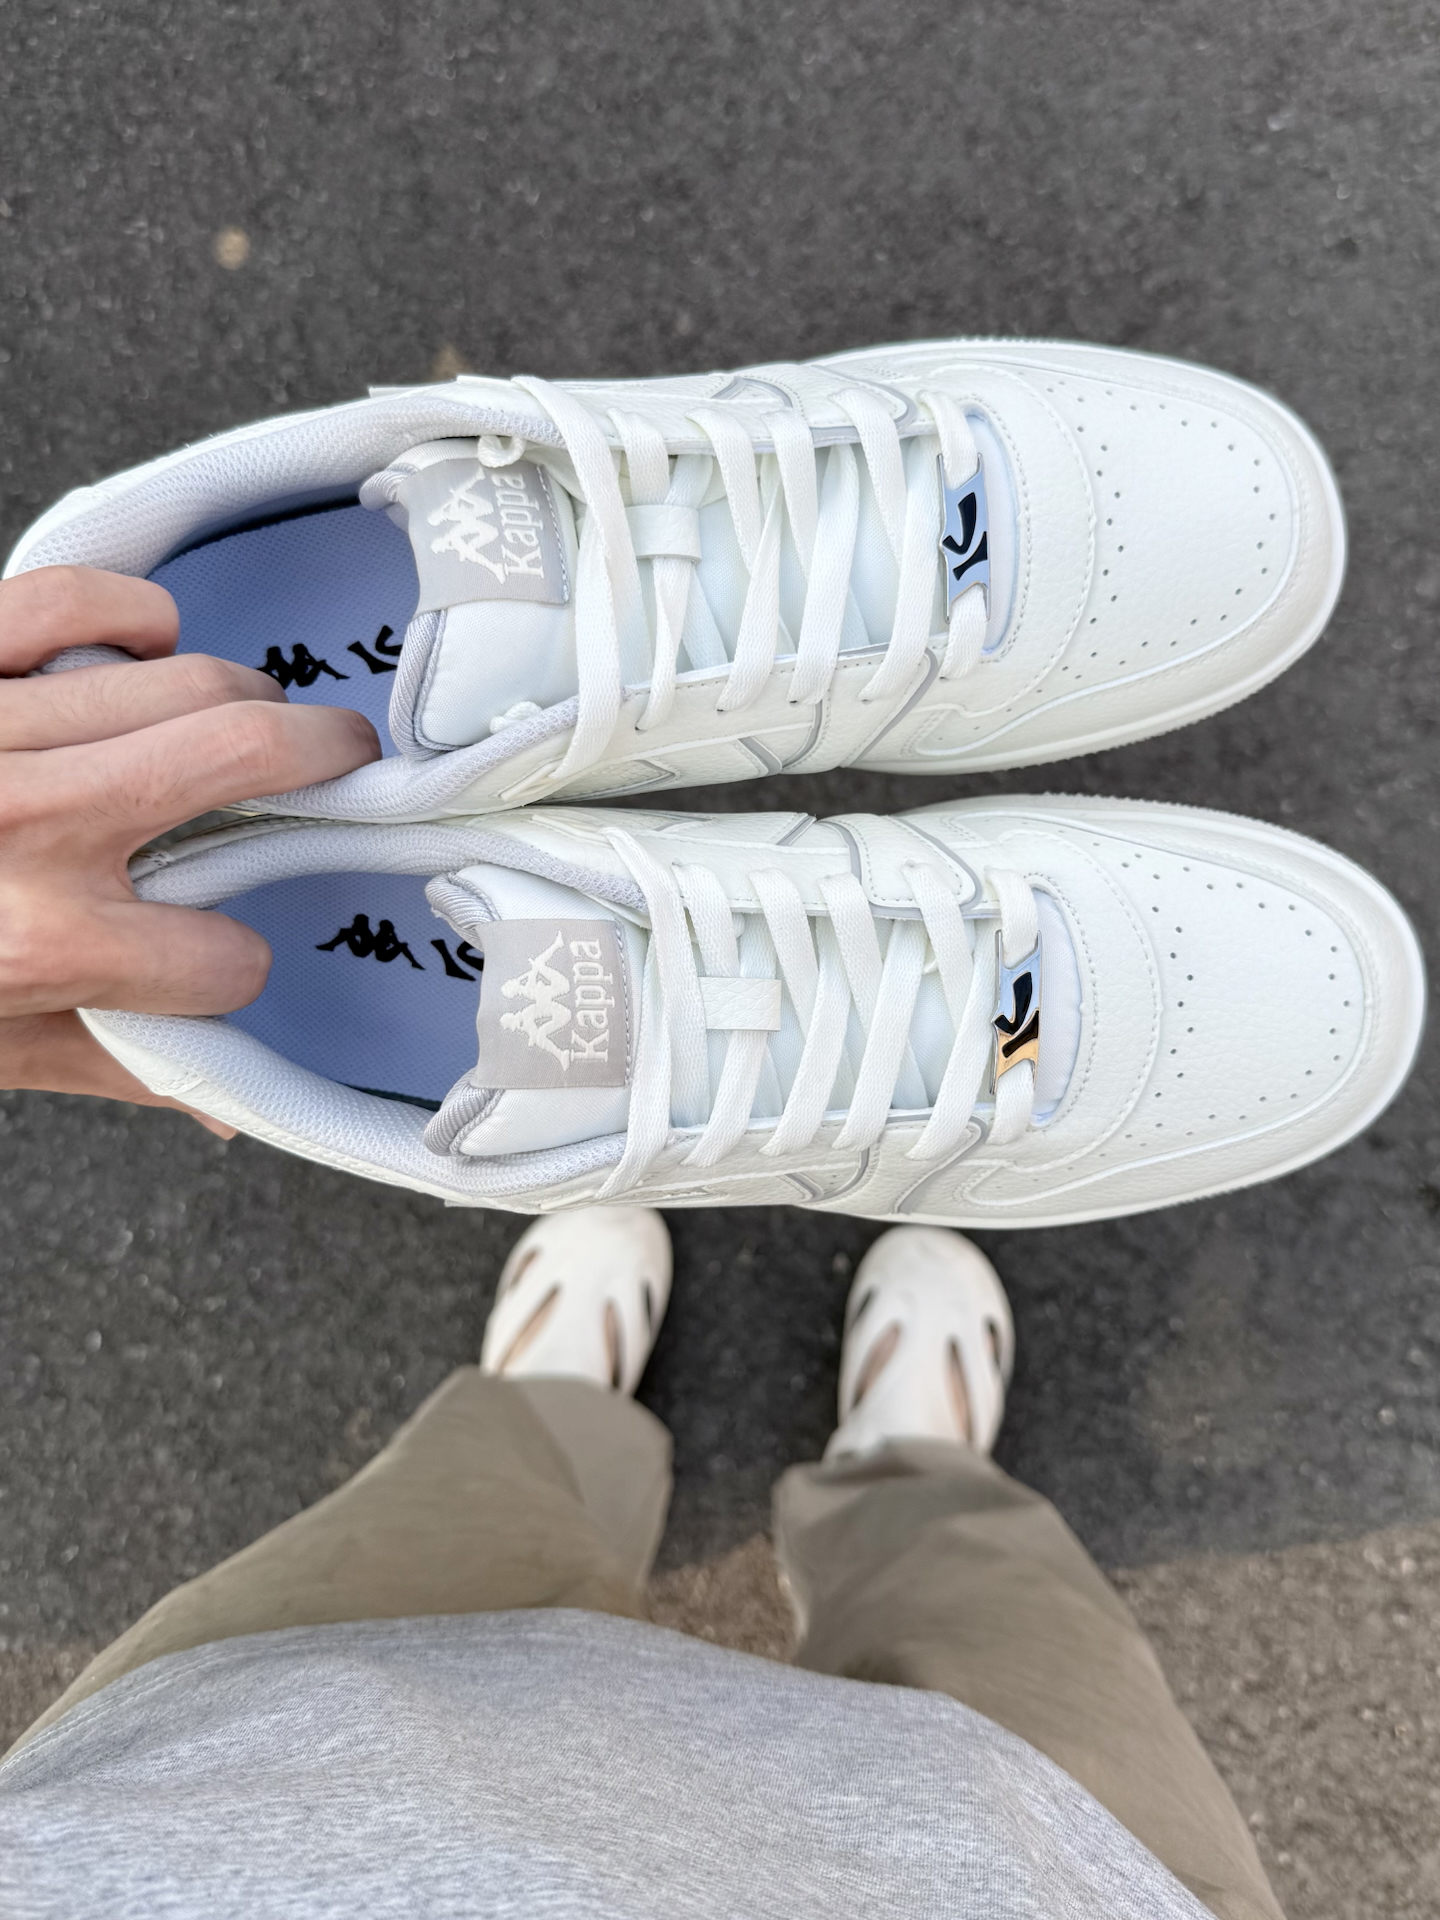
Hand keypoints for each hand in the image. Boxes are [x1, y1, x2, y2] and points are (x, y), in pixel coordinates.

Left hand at [0, 566, 380, 1133]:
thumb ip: (101, 1066)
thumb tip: (214, 1100)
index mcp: (40, 942)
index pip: (221, 958)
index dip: (230, 970)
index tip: (214, 962)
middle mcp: (26, 825)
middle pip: (247, 760)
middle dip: (323, 763)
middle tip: (342, 762)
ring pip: (186, 683)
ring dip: (246, 702)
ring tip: (254, 719)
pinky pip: (72, 602)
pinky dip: (132, 616)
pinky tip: (151, 646)